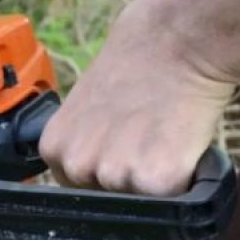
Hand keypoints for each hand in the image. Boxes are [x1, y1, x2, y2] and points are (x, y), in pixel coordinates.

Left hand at [38, 0, 237, 196]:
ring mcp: (114, 175)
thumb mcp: (88, 109)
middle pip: (106, 199)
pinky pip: (173, 198)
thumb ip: (85, 143)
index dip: (106, 172)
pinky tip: (180, 140)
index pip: (77, 188)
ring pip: (141, 200)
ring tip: (163, 132)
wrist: (177, 40)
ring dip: (157, 177)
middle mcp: (76, 166)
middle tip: (148, 135)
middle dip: (129, 178)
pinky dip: (185, 177)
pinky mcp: (154, 180)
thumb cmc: (136, 64)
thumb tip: (93, 172)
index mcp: (55, 148)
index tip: (123, 147)